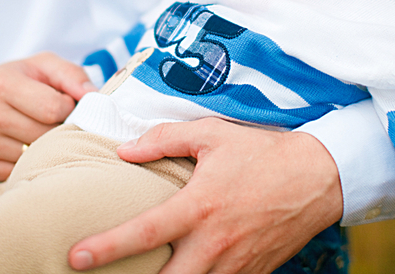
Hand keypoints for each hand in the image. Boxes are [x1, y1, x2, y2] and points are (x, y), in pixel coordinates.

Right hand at [0, 52, 94, 181]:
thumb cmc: (17, 81)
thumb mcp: (43, 66)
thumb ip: (71, 75)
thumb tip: (92, 96)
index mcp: (1, 84)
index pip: (53, 109)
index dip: (67, 107)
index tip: (62, 103)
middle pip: (45, 135)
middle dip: (59, 129)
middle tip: (54, 120)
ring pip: (34, 157)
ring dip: (47, 148)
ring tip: (40, 132)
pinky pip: (20, 172)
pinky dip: (30, 163)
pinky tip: (26, 147)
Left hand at [68, 117, 343, 273]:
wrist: (318, 177)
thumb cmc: (261, 152)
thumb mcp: (212, 134)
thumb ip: (164, 139)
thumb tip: (125, 150)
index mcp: (198, 207)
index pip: (142, 233)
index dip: (105, 247)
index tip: (75, 256)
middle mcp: (213, 244)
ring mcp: (235, 265)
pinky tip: (184, 271)